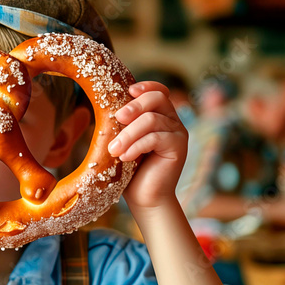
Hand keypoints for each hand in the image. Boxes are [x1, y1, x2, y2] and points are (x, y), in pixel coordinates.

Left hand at [108, 81, 187, 211]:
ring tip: (113, 150)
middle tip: (117, 118)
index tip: (128, 91)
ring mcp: (178, 133)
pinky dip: (136, 145)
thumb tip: (105, 107)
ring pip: (152, 120)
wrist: (145, 198)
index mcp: (159, 115)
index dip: (146, 87)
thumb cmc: (130, 170)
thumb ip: (122, 124)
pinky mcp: (179, 147)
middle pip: (157, 99)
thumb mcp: (123, 141)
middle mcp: (172, 121)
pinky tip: (125, 157)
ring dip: (128, 134)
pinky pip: (156, 137)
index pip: (159, 92)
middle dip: (134, 106)